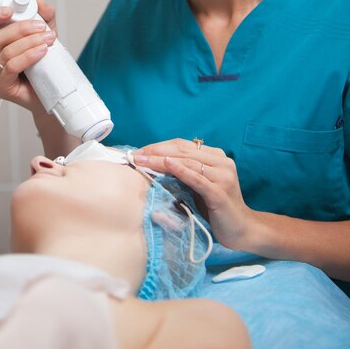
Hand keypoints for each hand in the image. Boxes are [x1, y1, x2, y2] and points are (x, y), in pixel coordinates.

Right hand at [0, 0, 56, 110]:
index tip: (10, 9)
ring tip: (48, 39)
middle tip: (41, 26)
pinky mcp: (0, 88)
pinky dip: (28, 56)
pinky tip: (42, 52)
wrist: (52, 94)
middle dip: (22, 28)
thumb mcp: (46, 35)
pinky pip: (12, 67)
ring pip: (6, 52)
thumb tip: (39, 2)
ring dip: (30, 42)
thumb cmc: (44, 66)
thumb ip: (44, 17)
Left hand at [134, 138, 256, 249]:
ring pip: (187, 162)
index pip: (183, 145)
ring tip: (142, 161)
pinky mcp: (220, 193)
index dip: (160, 146)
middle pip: (183, 150)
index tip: (139, 152)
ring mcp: (222, 176)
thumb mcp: (199, 186)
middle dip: (156, 151)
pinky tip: (166, 164)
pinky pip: (197, 178)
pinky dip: (181, 170)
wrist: (242, 230)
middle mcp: (222, 162)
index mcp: (216, 157)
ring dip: (161, 160)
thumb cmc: (216, 209)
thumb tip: (153, 165)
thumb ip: (185, 173)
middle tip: (135, 155)